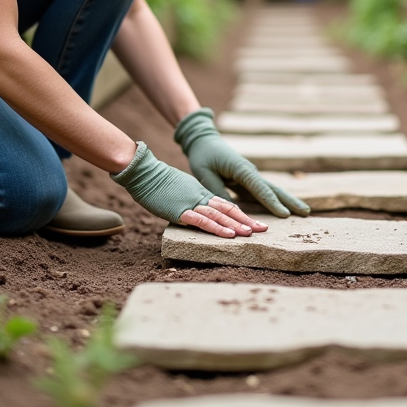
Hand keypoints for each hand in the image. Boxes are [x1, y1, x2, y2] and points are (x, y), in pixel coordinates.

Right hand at [110, 142, 258, 236]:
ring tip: (251, 234)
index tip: (253, 222)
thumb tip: (197, 209)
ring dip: (236, 225)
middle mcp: (200, 197)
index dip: (240, 213)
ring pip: (219, 215)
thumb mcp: (180, 188)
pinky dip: (217, 228)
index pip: (225, 204)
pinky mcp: (181, 211)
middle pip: (228, 209)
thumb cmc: (157, 181)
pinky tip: (229, 234)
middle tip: (262, 229)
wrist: (144, 172)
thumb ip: (190, 197)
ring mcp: (192, 203)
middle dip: (246, 220)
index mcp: (200, 191)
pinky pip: (202, 221)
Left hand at [174, 108, 310, 217]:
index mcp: (241, 169)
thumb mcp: (205, 175)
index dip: (272, 203)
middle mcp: (250, 171)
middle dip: (290, 201)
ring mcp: (251, 175)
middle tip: (306, 213)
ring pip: (272, 190)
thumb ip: (218, 192)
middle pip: (274, 188)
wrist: (203, 140)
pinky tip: (283, 209)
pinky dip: (275, 200)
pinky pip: (263, 192)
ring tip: (303, 212)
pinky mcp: (247, 179)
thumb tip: (231, 210)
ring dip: (287, 201)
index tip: (285, 215)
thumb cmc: (203, 156)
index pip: (260, 188)